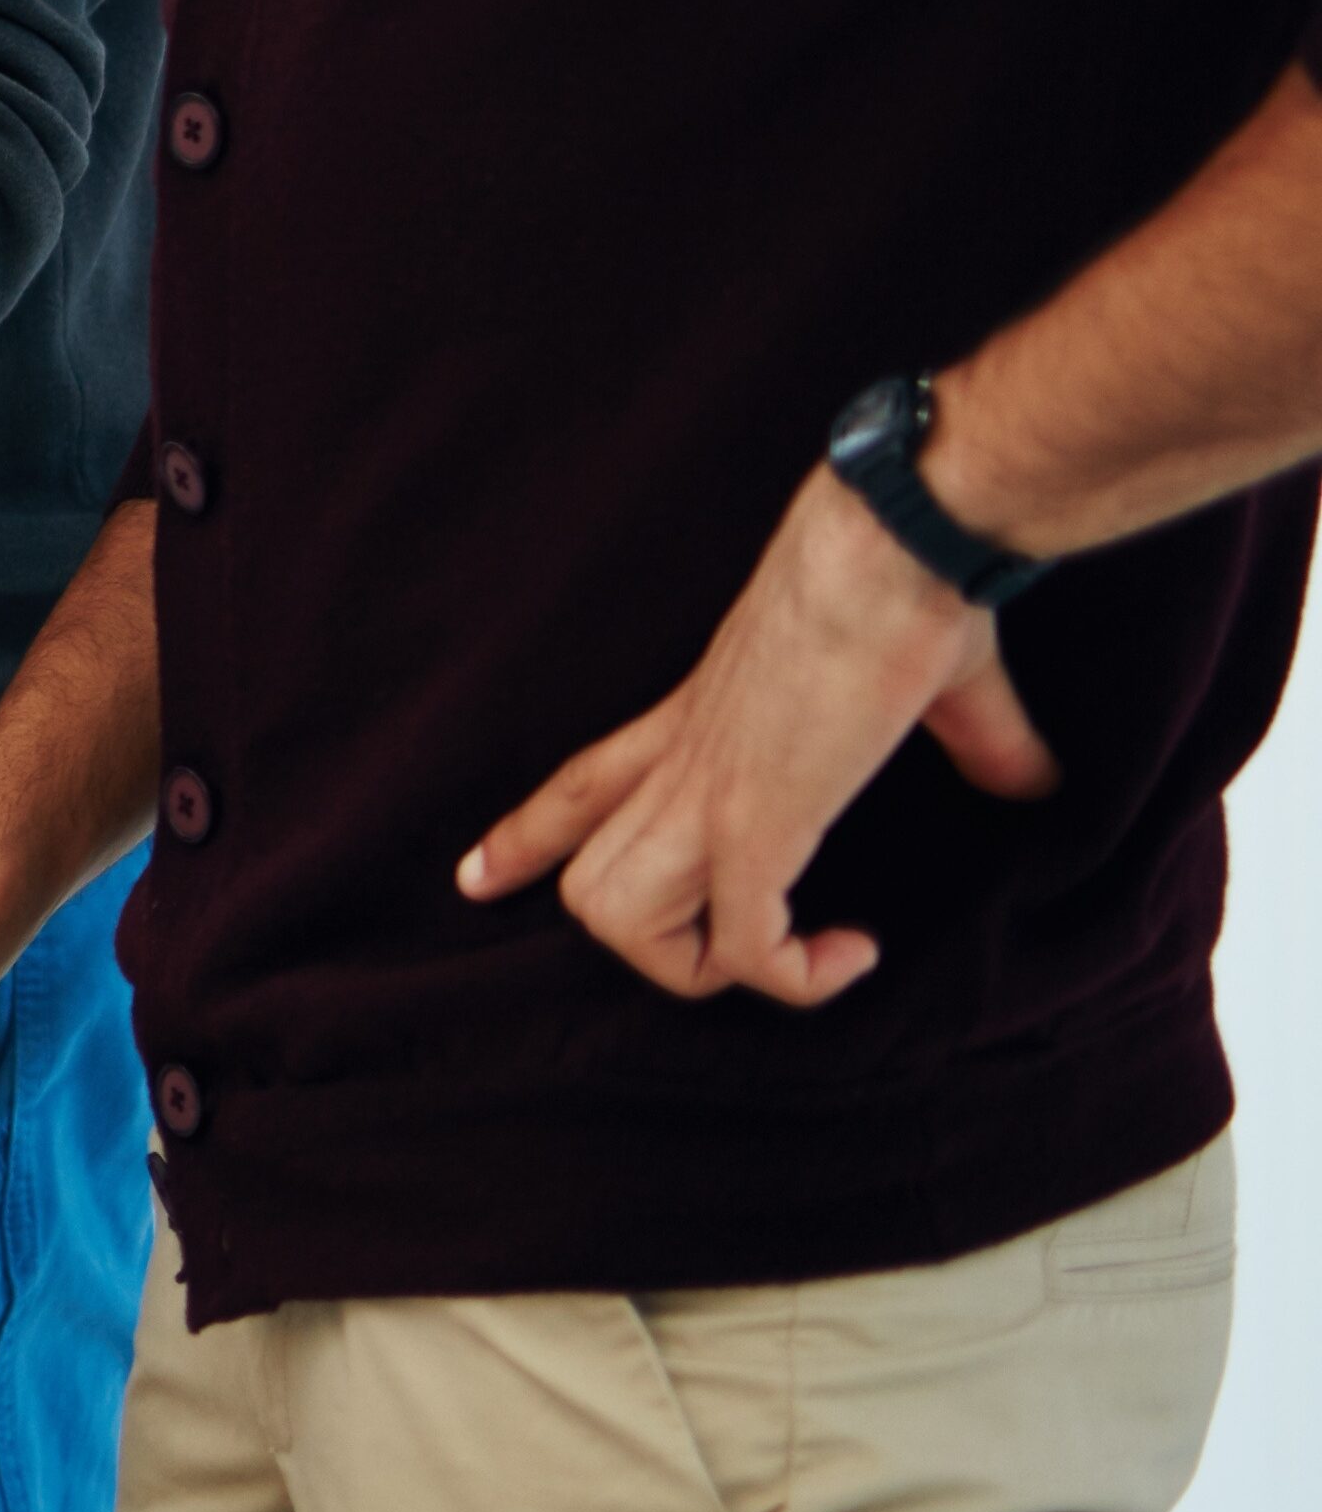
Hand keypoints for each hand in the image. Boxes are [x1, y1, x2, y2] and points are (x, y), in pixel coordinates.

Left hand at [461, 466, 1056, 1006]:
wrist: (896, 538)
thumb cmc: (908, 584)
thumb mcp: (933, 679)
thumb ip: (974, 739)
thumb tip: (1035, 779)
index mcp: (698, 721)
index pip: (579, 787)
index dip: (527, 840)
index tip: (476, 877)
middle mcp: (686, 762)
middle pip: (590, 887)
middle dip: (653, 951)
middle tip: (746, 954)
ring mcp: (713, 792)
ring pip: (623, 922)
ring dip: (709, 969)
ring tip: (799, 954)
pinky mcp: (763, 815)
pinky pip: (744, 943)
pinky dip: (795, 974)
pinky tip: (856, 951)